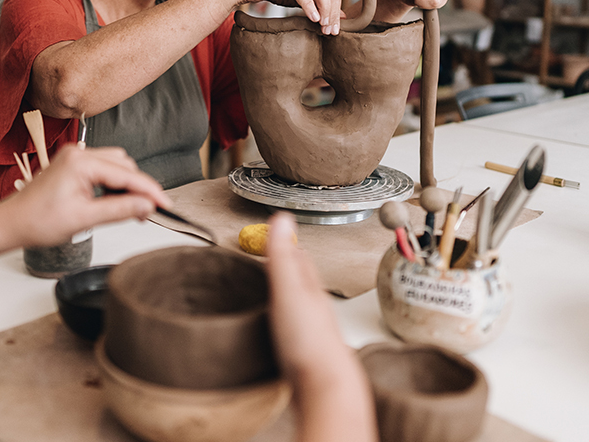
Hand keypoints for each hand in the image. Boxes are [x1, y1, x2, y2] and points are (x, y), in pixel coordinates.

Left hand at [0, 145, 170, 246]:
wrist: (11, 223)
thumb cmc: (37, 221)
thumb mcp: (84, 219)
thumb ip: (119, 210)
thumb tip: (146, 205)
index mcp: (80, 162)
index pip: (126, 174)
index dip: (149, 191)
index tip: (165, 204)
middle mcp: (78, 153)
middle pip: (124, 165)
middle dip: (138, 188)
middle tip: (147, 213)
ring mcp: (74, 157)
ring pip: (115, 165)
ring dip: (126, 185)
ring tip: (131, 209)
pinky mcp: (72, 165)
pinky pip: (102, 168)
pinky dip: (113, 184)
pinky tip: (114, 201)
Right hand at [234, 0, 342, 34]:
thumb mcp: (300, 0)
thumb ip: (318, 5)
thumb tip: (341, 17)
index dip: (337, 9)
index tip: (335, 28)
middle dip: (332, 11)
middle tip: (330, 30)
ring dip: (323, 7)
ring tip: (322, 24)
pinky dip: (307, 3)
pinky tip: (312, 16)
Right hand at [266, 213, 377, 441]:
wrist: (327, 389)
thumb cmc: (308, 341)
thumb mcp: (288, 291)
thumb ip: (282, 256)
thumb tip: (282, 217)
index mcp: (309, 289)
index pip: (299, 258)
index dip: (288, 242)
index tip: (280, 228)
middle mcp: (314, 307)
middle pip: (303, 279)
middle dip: (291, 264)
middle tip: (279, 251)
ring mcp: (313, 331)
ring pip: (301, 303)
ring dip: (290, 292)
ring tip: (278, 285)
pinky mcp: (307, 354)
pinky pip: (296, 329)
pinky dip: (288, 320)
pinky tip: (282, 327)